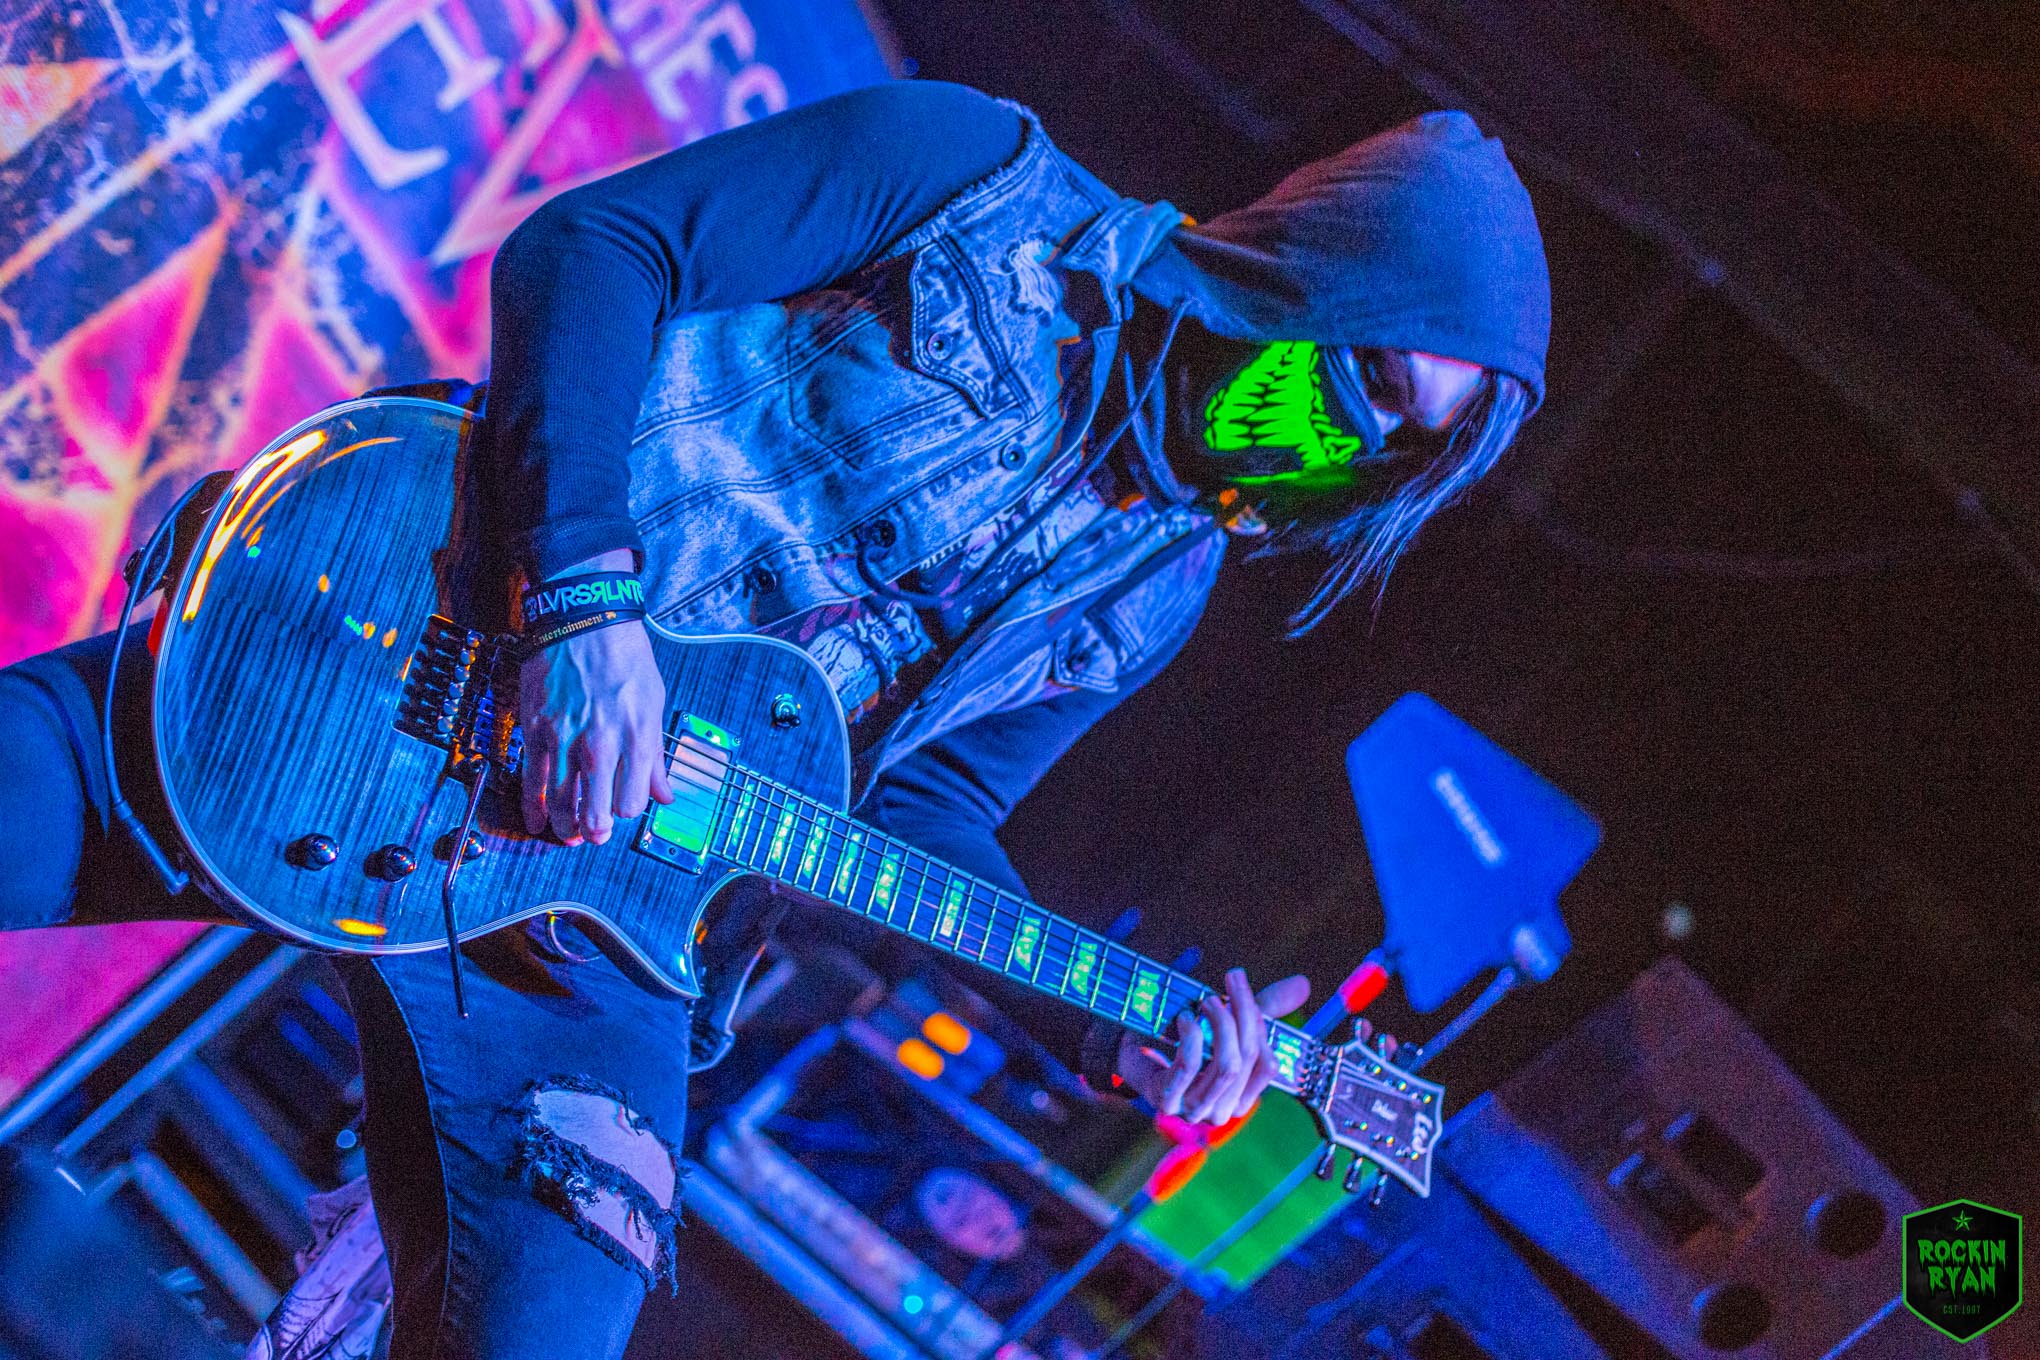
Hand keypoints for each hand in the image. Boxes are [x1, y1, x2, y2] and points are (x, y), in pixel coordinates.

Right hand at [519, 613, 672, 845]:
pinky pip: (532, 781)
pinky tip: (536, 822)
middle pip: (598, 813)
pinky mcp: (537, 731)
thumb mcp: (654, 702)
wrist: (584, 619)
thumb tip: (666, 794)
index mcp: (637, 738)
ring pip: (563, 805)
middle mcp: (602, 745)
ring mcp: (566, 741)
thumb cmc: (624, 657)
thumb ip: (657, 755)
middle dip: (598, 830)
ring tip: (570, 834)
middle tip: (596, 833)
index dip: (629, 809)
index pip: (633, 803)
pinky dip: (533, 807)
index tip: (624, 804)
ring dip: (567, 827)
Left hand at [1116, 969, 1310, 1125]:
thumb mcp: (1225, 1022)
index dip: (1259, 1022)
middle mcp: (1223, 1111)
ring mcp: (1195, 1110)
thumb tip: (1304, 984)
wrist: (1128, 1055)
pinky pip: (1189, 1068)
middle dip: (1243, 1013)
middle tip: (1230, 979)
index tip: (1240, 983)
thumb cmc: (1183, 1041)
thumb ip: (1262, 1008)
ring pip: (1227, 1065)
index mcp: (1242, 1098)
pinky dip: (1191, 1037)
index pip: (1268, 1064)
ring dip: (1221, 1024)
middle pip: (1248, 1060)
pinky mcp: (1167, 1102)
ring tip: (1206, 998)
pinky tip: (1184, 1018)